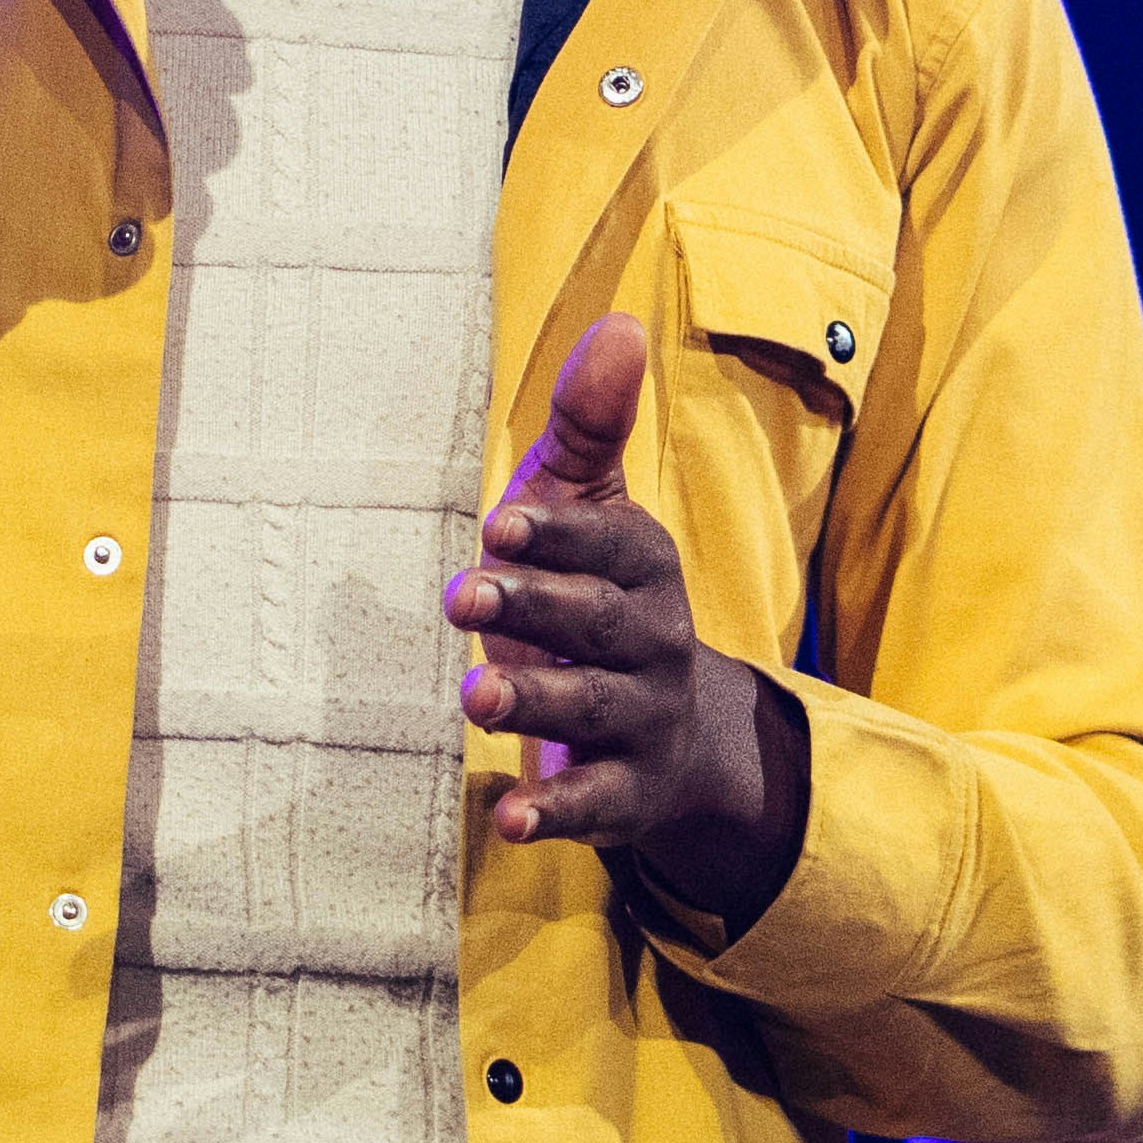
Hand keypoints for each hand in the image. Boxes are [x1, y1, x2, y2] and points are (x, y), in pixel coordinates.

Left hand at [451, 313, 810, 932]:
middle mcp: (654, 639)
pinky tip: (509, 820)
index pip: (614, 542)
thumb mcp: (597, 510)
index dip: (560, 534)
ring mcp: (643, 717)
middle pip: (599, 621)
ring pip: (592, 708)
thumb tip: (619, 322)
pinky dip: (554, 812)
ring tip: (474, 697)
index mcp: (644, 565)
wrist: (679, 736)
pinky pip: (594, 803)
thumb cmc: (604, 598)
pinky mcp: (626, 791)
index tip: (500, 526)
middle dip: (535, 608)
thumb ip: (592, 425)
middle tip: (463, 596)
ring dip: (535, 702)